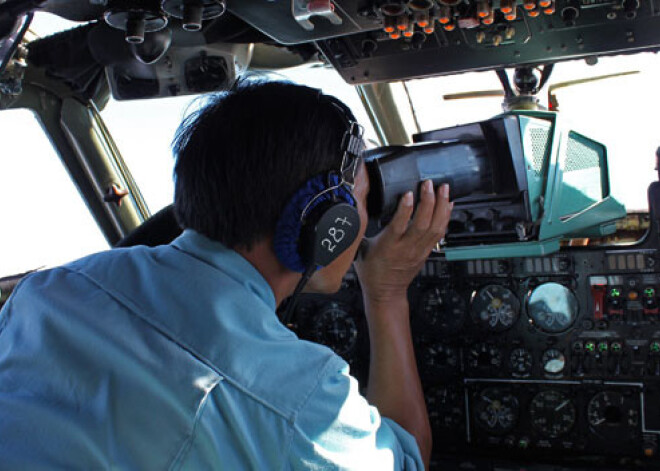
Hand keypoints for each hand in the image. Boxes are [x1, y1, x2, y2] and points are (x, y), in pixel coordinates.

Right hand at [354, 180, 452, 305]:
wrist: (385, 293)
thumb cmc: (372, 272)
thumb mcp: (360, 248)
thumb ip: (361, 228)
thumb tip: (355, 208)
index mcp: (387, 247)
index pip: (399, 226)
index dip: (405, 209)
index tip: (408, 193)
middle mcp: (405, 248)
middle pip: (422, 224)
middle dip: (428, 201)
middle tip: (429, 184)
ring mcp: (418, 250)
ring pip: (435, 227)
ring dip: (441, 206)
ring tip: (443, 189)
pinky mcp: (426, 252)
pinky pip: (439, 233)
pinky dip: (445, 217)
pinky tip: (448, 204)